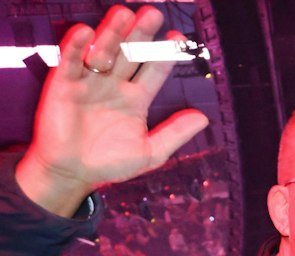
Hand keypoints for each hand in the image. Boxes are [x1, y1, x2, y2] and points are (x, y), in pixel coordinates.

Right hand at [18, 6, 209, 217]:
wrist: (72, 172)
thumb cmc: (110, 163)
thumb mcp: (150, 152)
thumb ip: (175, 134)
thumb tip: (203, 118)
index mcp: (136, 99)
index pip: (154, 71)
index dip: (165, 54)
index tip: (177, 37)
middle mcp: (114, 85)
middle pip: (130, 54)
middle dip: (141, 34)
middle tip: (153, 14)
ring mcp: (89, 82)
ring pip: (103, 52)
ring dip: (112, 33)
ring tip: (124, 14)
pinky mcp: (63, 84)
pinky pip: (70, 61)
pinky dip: (76, 46)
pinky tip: (86, 32)